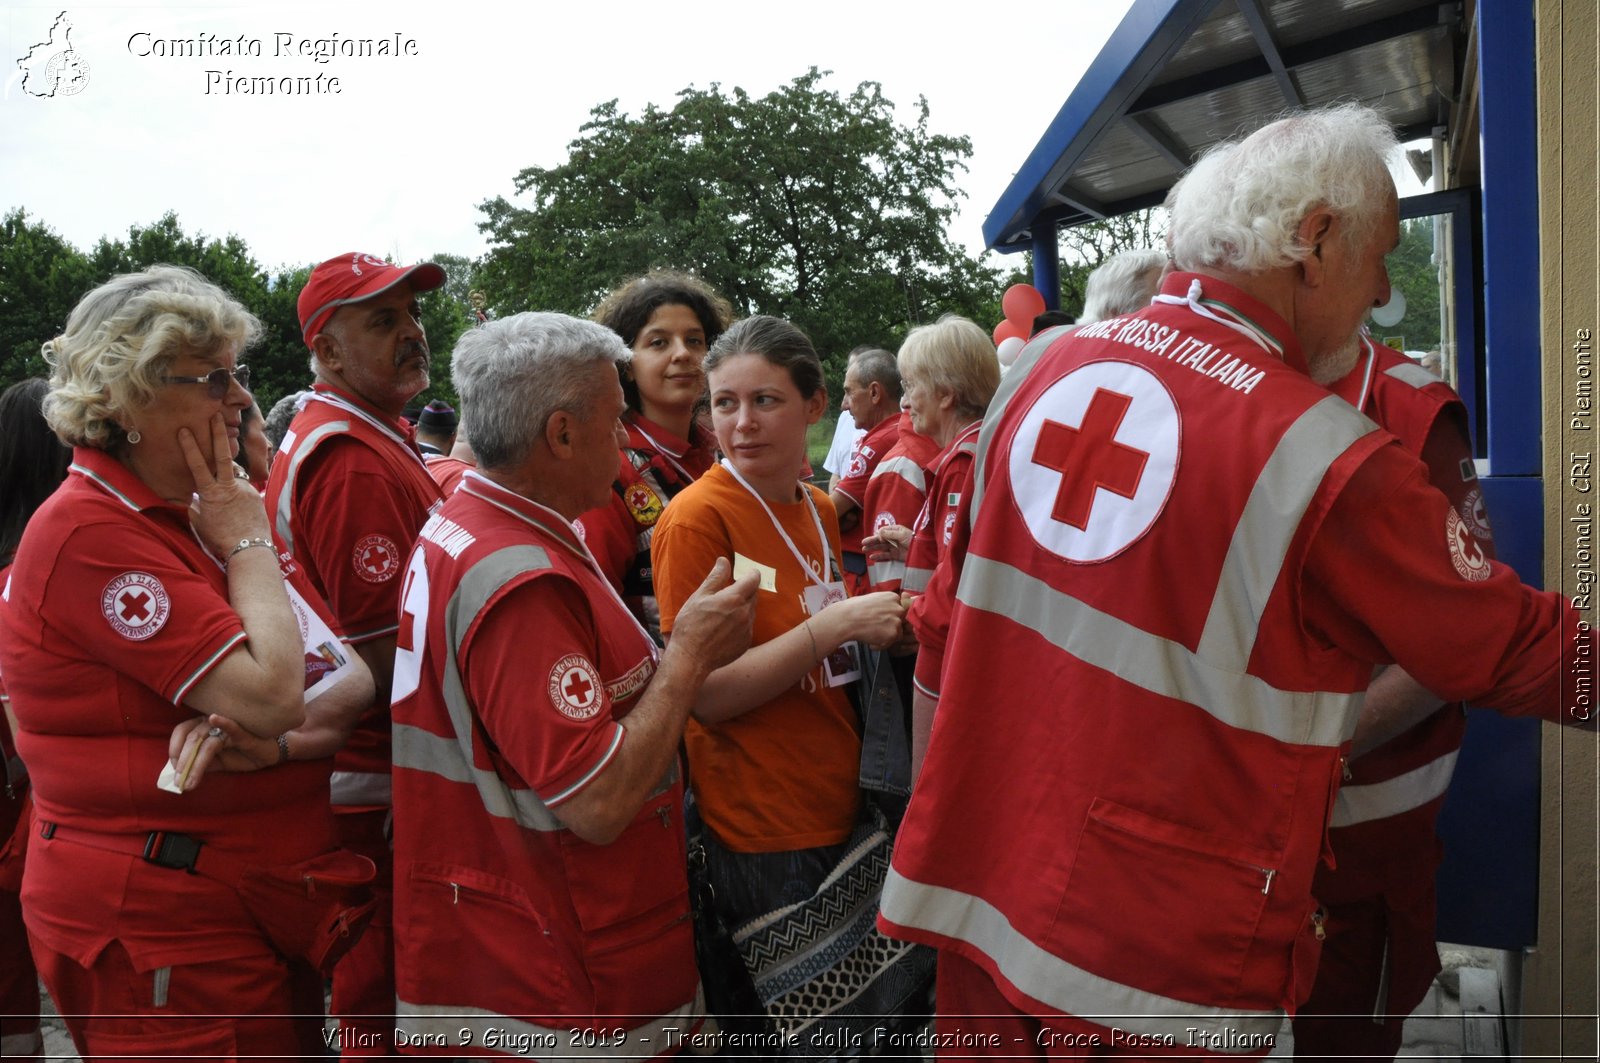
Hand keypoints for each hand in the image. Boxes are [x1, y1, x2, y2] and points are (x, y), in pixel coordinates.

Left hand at [167, 713, 279, 789]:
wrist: (272, 752)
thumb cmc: (243, 754)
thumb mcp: (217, 762)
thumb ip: (200, 764)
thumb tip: (178, 774)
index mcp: (205, 726)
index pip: (183, 730)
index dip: (173, 748)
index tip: (172, 770)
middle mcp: (214, 722)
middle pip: (192, 738)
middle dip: (183, 762)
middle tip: (179, 782)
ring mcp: (229, 726)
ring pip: (207, 741)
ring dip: (196, 763)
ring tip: (190, 782)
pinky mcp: (245, 733)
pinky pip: (233, 726)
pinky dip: (224, 722)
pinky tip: (214, 717)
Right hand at [181, 413, 271, 558]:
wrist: (249, 548)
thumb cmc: (220, 539)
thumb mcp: (200, 522)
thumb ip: (197, 504)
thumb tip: (195, 496)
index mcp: (211, 493)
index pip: (198, 465)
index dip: (190, 447)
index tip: (185, 430)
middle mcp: (229, 486)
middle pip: (223, 455)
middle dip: (218, 435)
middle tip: (217, 416)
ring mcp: (245, 488)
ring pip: (235, 474)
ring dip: (229, 477)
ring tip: (228, 498)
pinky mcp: (256, 494)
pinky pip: (244, 488)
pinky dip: (239, 494)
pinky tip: (239, 509)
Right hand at [669, 557, 758, 675]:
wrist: (690, 659)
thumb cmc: (690, 626)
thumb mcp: (699, 597)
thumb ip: (715, 577)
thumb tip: (724, 561)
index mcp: (734, 598)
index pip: (754, 579)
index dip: (750, 574)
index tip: (743, 574)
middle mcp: (745, 613)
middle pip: (754, 595)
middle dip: (745, 590)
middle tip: (729, 593)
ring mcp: (747, 630)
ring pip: (751, 611)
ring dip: (743, 607)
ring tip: (724, 612)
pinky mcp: (746, 643)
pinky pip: (748, 627)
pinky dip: (740, 623)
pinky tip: (724, 628)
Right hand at [822, 590, 905, 650]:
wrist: (846, 619)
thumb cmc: (853, 609)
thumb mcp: (872, 599)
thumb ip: (884, 604)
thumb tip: (887, 612)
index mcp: (893, 597)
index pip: (899, 609)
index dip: (890, 617)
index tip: (880, 620)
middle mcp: (898, 607)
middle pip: (900, 621)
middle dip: (889, 626)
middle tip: (875, 628)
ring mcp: (897, 621)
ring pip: (897, 633)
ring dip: (885, 636)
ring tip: (871, 635)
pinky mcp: (893, 634)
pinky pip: (890, 643)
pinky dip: (880, 645)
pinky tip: (870, 641)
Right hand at [862, 524, 911, 564]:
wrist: (921, 551)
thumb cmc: (913, 539)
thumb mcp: (902, 534)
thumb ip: (890, 534)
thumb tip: (878, 532)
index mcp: (895, 530)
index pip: (883, 532)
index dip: (879, 535)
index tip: (878, 538)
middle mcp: (893, 538)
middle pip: (880, 540)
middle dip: (871, 541)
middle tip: (863, 543)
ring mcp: (894, 547)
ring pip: (881, 547)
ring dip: (872, 548)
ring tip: (864, 550)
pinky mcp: (895, 555)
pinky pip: (885, 556)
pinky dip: (879, 557)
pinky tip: (872, 557)